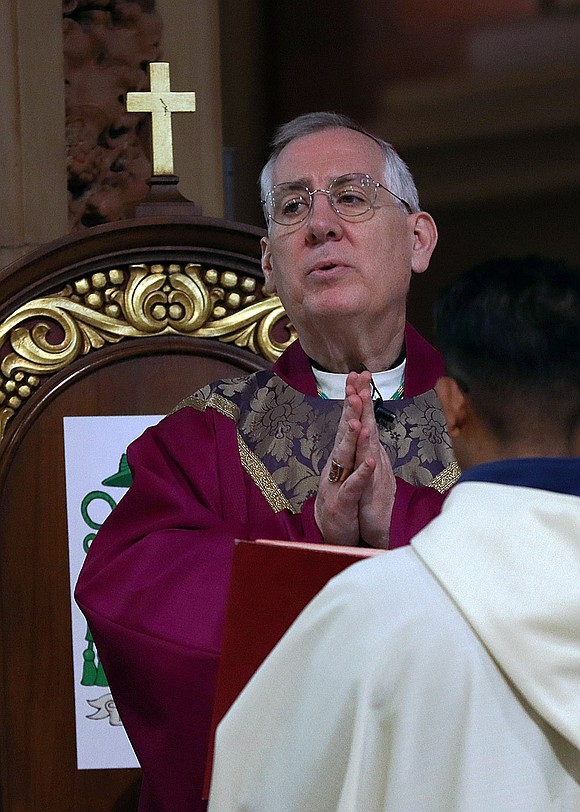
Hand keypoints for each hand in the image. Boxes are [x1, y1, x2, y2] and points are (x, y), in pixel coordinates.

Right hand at [314, 372, 394, 547]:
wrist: (332, 531)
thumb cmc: (345, 497)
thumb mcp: (352, 465)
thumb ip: (356, 443)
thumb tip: (362, 418)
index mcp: (344, 454)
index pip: (351, 420)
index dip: (355, 398)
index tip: (360, 375)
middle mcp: (338, 463)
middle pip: (346, 431)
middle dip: (351, 407)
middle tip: (355, 384)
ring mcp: (338, 481)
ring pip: (345, 455)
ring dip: (352, 437)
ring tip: (359, 419)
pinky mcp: (343, 502)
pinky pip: (353, 485)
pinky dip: (361, 473)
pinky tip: (369, 460)